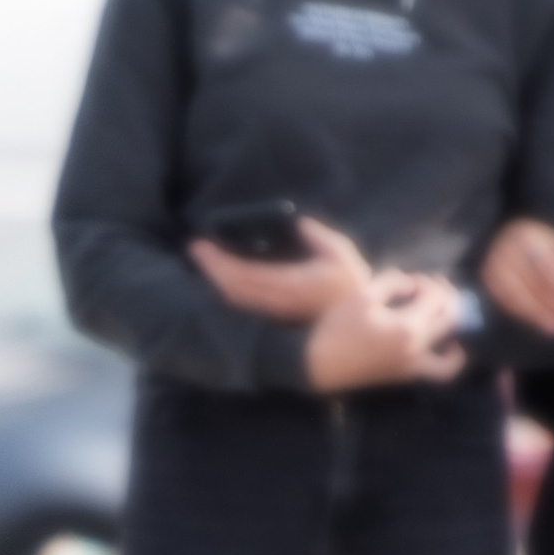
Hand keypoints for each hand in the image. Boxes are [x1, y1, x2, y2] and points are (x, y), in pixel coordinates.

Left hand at [188, 216, 375, 325]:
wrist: (358, 331)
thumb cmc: (352, 290)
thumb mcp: (341, 256)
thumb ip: (318, 237)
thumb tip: (297, 223)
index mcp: (290, 286)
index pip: (241, 274)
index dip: (216, 261)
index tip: (200, 245)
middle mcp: (275, 304)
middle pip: (230, 288)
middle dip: (210, 268)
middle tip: (196, 248)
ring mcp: (272, 316)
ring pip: (233, 300)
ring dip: (215, 279)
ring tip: (206, 259)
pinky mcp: (272, 321)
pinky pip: (241, 305)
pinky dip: (226, 289)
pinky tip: (221, 276)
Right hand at [302, 271, 468, 391]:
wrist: (317, 365)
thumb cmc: (337, 328)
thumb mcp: (363, 295)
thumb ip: (393, 282)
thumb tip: (411, 285)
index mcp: (408, 328)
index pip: (436, 299)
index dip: (429, 284)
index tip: (413, 280)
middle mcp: (417, 350)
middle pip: (450, 321)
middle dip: (447, 299)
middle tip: (434, 290)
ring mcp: (412, 367)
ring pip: (451, 358)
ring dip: (457, 338)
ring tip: (451, 325)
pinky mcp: (403, 376)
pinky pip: (436, 372)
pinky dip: (446, 360)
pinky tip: (440, 346)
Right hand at [480, 217, 553, 339]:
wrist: (498, 237)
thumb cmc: (534, 241)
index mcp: (527, 239)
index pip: (546, 267)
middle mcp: (507, 254)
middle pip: (534, 285)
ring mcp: (494, 270)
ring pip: (518, 298)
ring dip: (538, 316)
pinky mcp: (488, 284)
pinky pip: (507, 303)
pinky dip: (525, 315)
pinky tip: (542, 324)